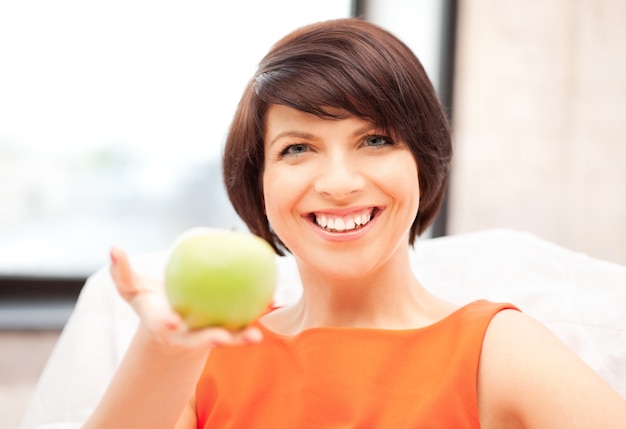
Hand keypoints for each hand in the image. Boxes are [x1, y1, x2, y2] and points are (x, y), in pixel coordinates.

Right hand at [109, 246, 262, 350]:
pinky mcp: (225, 330)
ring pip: (226, 338)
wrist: (172, 321)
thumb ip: (122, 271)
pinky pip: (244, 322)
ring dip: (241, 338)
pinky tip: (276, 302)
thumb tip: (113, 248)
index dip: (167, 325)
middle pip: (199, 341)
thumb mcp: (132, 288)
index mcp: (163, 325)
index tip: (173, 324)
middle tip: (224, 338)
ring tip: (257, 335)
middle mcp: (186, 336)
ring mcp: (207, 336)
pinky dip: (258, 314)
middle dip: (211, 341)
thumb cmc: (151, 301)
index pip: (164, 326)